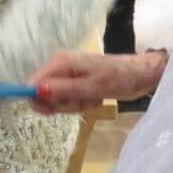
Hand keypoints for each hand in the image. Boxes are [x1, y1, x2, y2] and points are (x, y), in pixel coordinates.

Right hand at [28, 49, 160, 114]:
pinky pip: (67, 99)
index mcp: (60, 62)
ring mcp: (66, 75)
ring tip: (93, 98)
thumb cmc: (118, 78)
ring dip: (75, 105)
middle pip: (44, 94)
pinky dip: (80, 103)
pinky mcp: (74, 82)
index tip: (56, 109)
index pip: (33, 84)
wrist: (139, 74)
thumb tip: (36, 92)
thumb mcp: (92, 87)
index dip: (41, 100)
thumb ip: (63, 90)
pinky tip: (94, 97)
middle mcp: (59, 66)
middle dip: (64, 103)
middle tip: (84, 100)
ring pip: (57, 100)